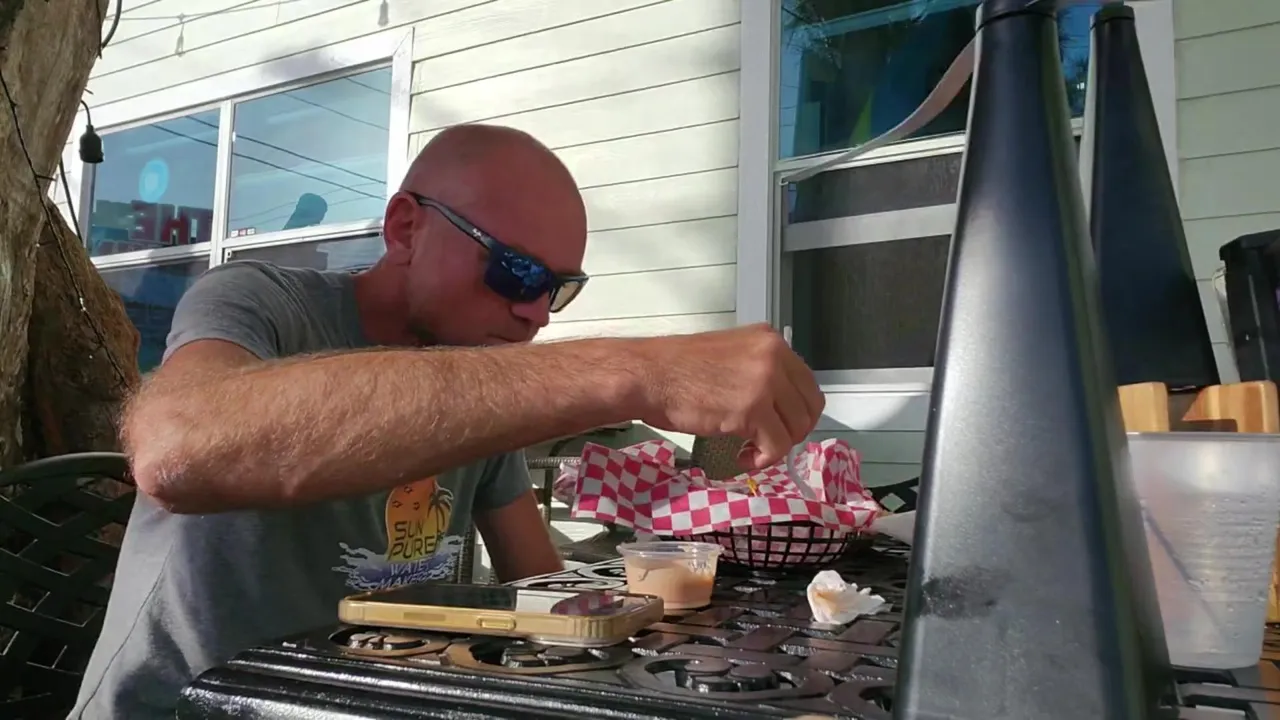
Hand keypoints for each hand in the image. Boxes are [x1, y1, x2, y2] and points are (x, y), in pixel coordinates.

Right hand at [630, 324, 825, 470]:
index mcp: (770, 340)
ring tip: (751, 450)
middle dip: (792, 430)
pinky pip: (776, 446)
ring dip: (776, 446)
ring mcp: (765, 382)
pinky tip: (743, 457)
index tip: (780, 425)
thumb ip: (757, 370)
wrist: (647, 376)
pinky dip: (763, 459)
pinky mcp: (753, 409)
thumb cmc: (675, 370)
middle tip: (768, 442)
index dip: (797, 410)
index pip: (806, 382)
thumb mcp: (729, 356)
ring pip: (796, 428)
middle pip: (810, 406)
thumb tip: (776, 403)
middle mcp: (774, 356)